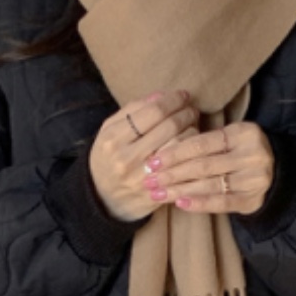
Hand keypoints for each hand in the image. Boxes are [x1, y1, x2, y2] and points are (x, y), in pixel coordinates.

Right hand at [90, 90, 200, 222]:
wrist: (102, 201)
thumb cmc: (108, 159)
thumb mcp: (110, 131)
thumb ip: (132, 110)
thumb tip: (161, 95)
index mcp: (113, 139)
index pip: (153, 112)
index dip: (173, 100)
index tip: (182, 95)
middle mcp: (127, 159)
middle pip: (170, 127)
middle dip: (186, 113)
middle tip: (192, 109)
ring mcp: (144, 179)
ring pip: (180, 146)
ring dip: (192, 131)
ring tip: (192, 125)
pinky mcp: (157, 193)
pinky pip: (183, 168)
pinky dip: (191, 154)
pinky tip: (192, 146)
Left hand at [141, 121, 274, 215]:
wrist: (278, 173)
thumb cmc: (242, 153)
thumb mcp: (230, 139)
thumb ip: (205, 142)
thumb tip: (163, 149)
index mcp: (243, 133)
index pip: (202, 143)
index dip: (175, 152)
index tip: (153, 161)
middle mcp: (251, 155)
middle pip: (203, 165)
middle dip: (172, 173)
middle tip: (148, 180)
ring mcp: (253, 179)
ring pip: (210, 184)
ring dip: (180, 190)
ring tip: (158, 194)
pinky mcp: (252, 199)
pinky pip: (222, 203)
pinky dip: (200, 203)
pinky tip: (180, 204)